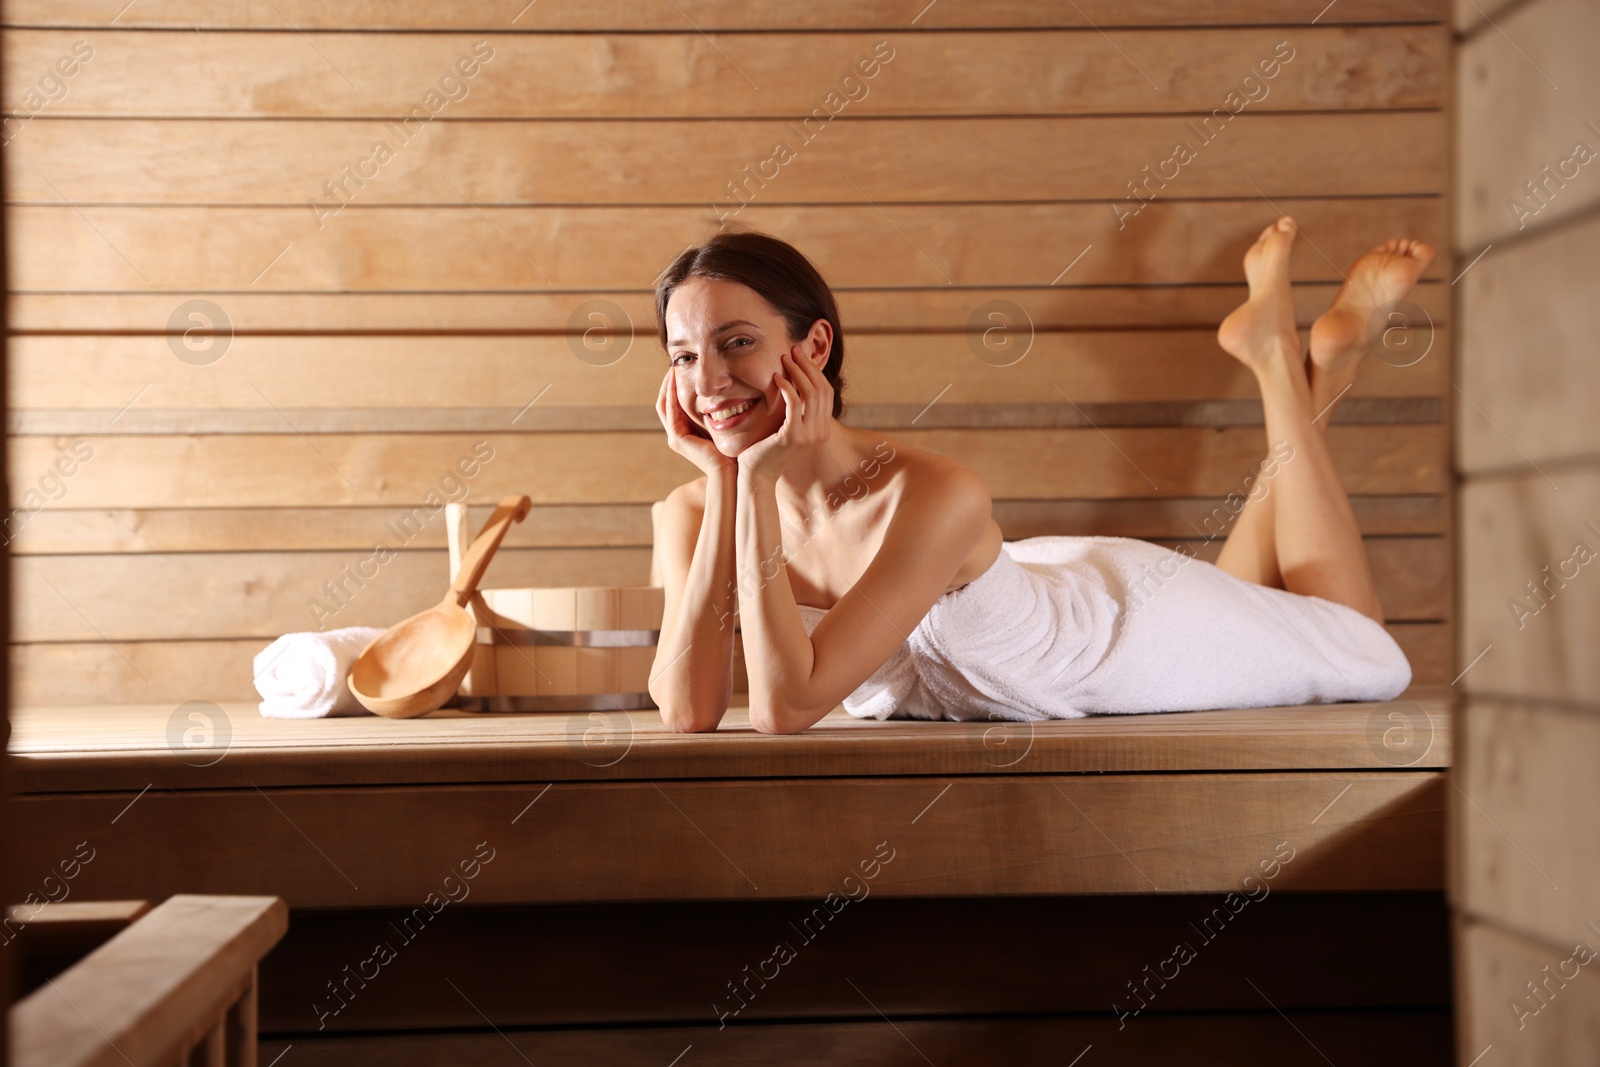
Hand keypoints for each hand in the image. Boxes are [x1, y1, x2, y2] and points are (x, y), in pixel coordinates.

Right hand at [657, 366, 736, 476]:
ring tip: (674, 368)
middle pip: (665, 403)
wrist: (731, 471)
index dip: (675, 386)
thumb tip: (727, 392)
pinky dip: (672, 394)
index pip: (674, 404)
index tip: (682, 369)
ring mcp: (675, 437)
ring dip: (667, 386)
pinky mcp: (677, 439)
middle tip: (674, 364)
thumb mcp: (722, 426)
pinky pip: (671, 411)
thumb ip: (718, 413)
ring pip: (665, 404)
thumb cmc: (731, 450)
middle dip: (668, 383)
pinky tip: (676, 380)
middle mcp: (676, 435)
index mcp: (685, 432)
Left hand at [737, 350, 832, 484]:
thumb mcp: (789, 429)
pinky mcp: (792, 437)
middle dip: (807, 366)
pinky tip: (776, 378)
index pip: (826, 393)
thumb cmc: (767, 449)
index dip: (815, 371)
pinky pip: (794, 404)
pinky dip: (787, 387)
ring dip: (797, 372)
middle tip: (793, 350)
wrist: (757, 475)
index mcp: (823, 430)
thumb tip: (798, 384)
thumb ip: (798, 412)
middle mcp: (820, 433)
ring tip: (784, 359)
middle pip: (821, 389)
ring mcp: (808, 436)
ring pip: (810, 394)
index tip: (801, 356)